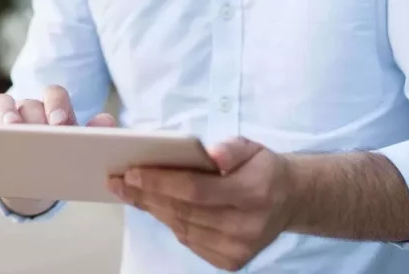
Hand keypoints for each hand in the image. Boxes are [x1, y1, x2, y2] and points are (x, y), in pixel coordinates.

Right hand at [0, 85, 115, 215]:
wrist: (34, 186)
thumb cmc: (58, 164)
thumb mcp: (74, 155)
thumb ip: (91, 138)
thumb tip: (105, 121)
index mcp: (53, 112)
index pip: (55, 95)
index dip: (57, 106)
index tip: (59, 125)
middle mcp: (28, 110)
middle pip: (28, 101)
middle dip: (30, 115)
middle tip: (31, 131)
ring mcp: (3, 119)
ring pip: (1, 103)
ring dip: (4, 112)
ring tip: (7, 129)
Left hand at [107, 137, 295, 271]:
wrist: (290, 201)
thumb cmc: (263, 169)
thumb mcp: (252, 147)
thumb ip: (231, 148)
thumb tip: (211, 154)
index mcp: (253, 192)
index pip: (195, 189)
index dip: (160, 181)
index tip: (132, 171)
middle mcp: (246, 227)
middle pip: (184, 211)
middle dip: (146, 194)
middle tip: (119, 181)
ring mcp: (238, 248)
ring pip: (182, 227)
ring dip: (153, 209)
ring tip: (131, 191)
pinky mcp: (231, 261)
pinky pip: (189, 240)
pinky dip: (170, 223)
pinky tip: (156, 207)